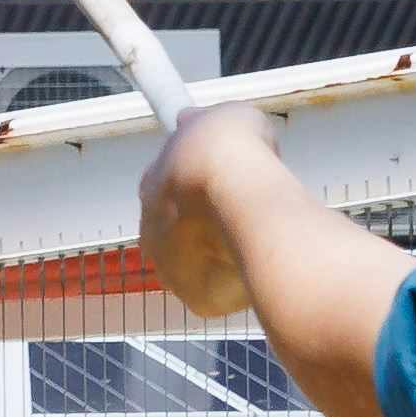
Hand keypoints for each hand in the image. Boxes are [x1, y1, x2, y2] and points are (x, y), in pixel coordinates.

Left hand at [135, 100, 286, 325]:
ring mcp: (171, 270)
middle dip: (213, 223)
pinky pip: (223, 291)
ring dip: (227, 253)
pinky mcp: (198, 298)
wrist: (241, 195)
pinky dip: (242, 281)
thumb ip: (206, 126)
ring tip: (261, 236)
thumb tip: (193, 119)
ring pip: (203, 264)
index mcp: (151, 184)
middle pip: (186, 231)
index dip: (204, 182)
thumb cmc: (230, 149)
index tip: (231, 178)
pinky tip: (264, 261)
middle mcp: (152, 232)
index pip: (174, 186)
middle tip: (249, 211)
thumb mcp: (221, 118)